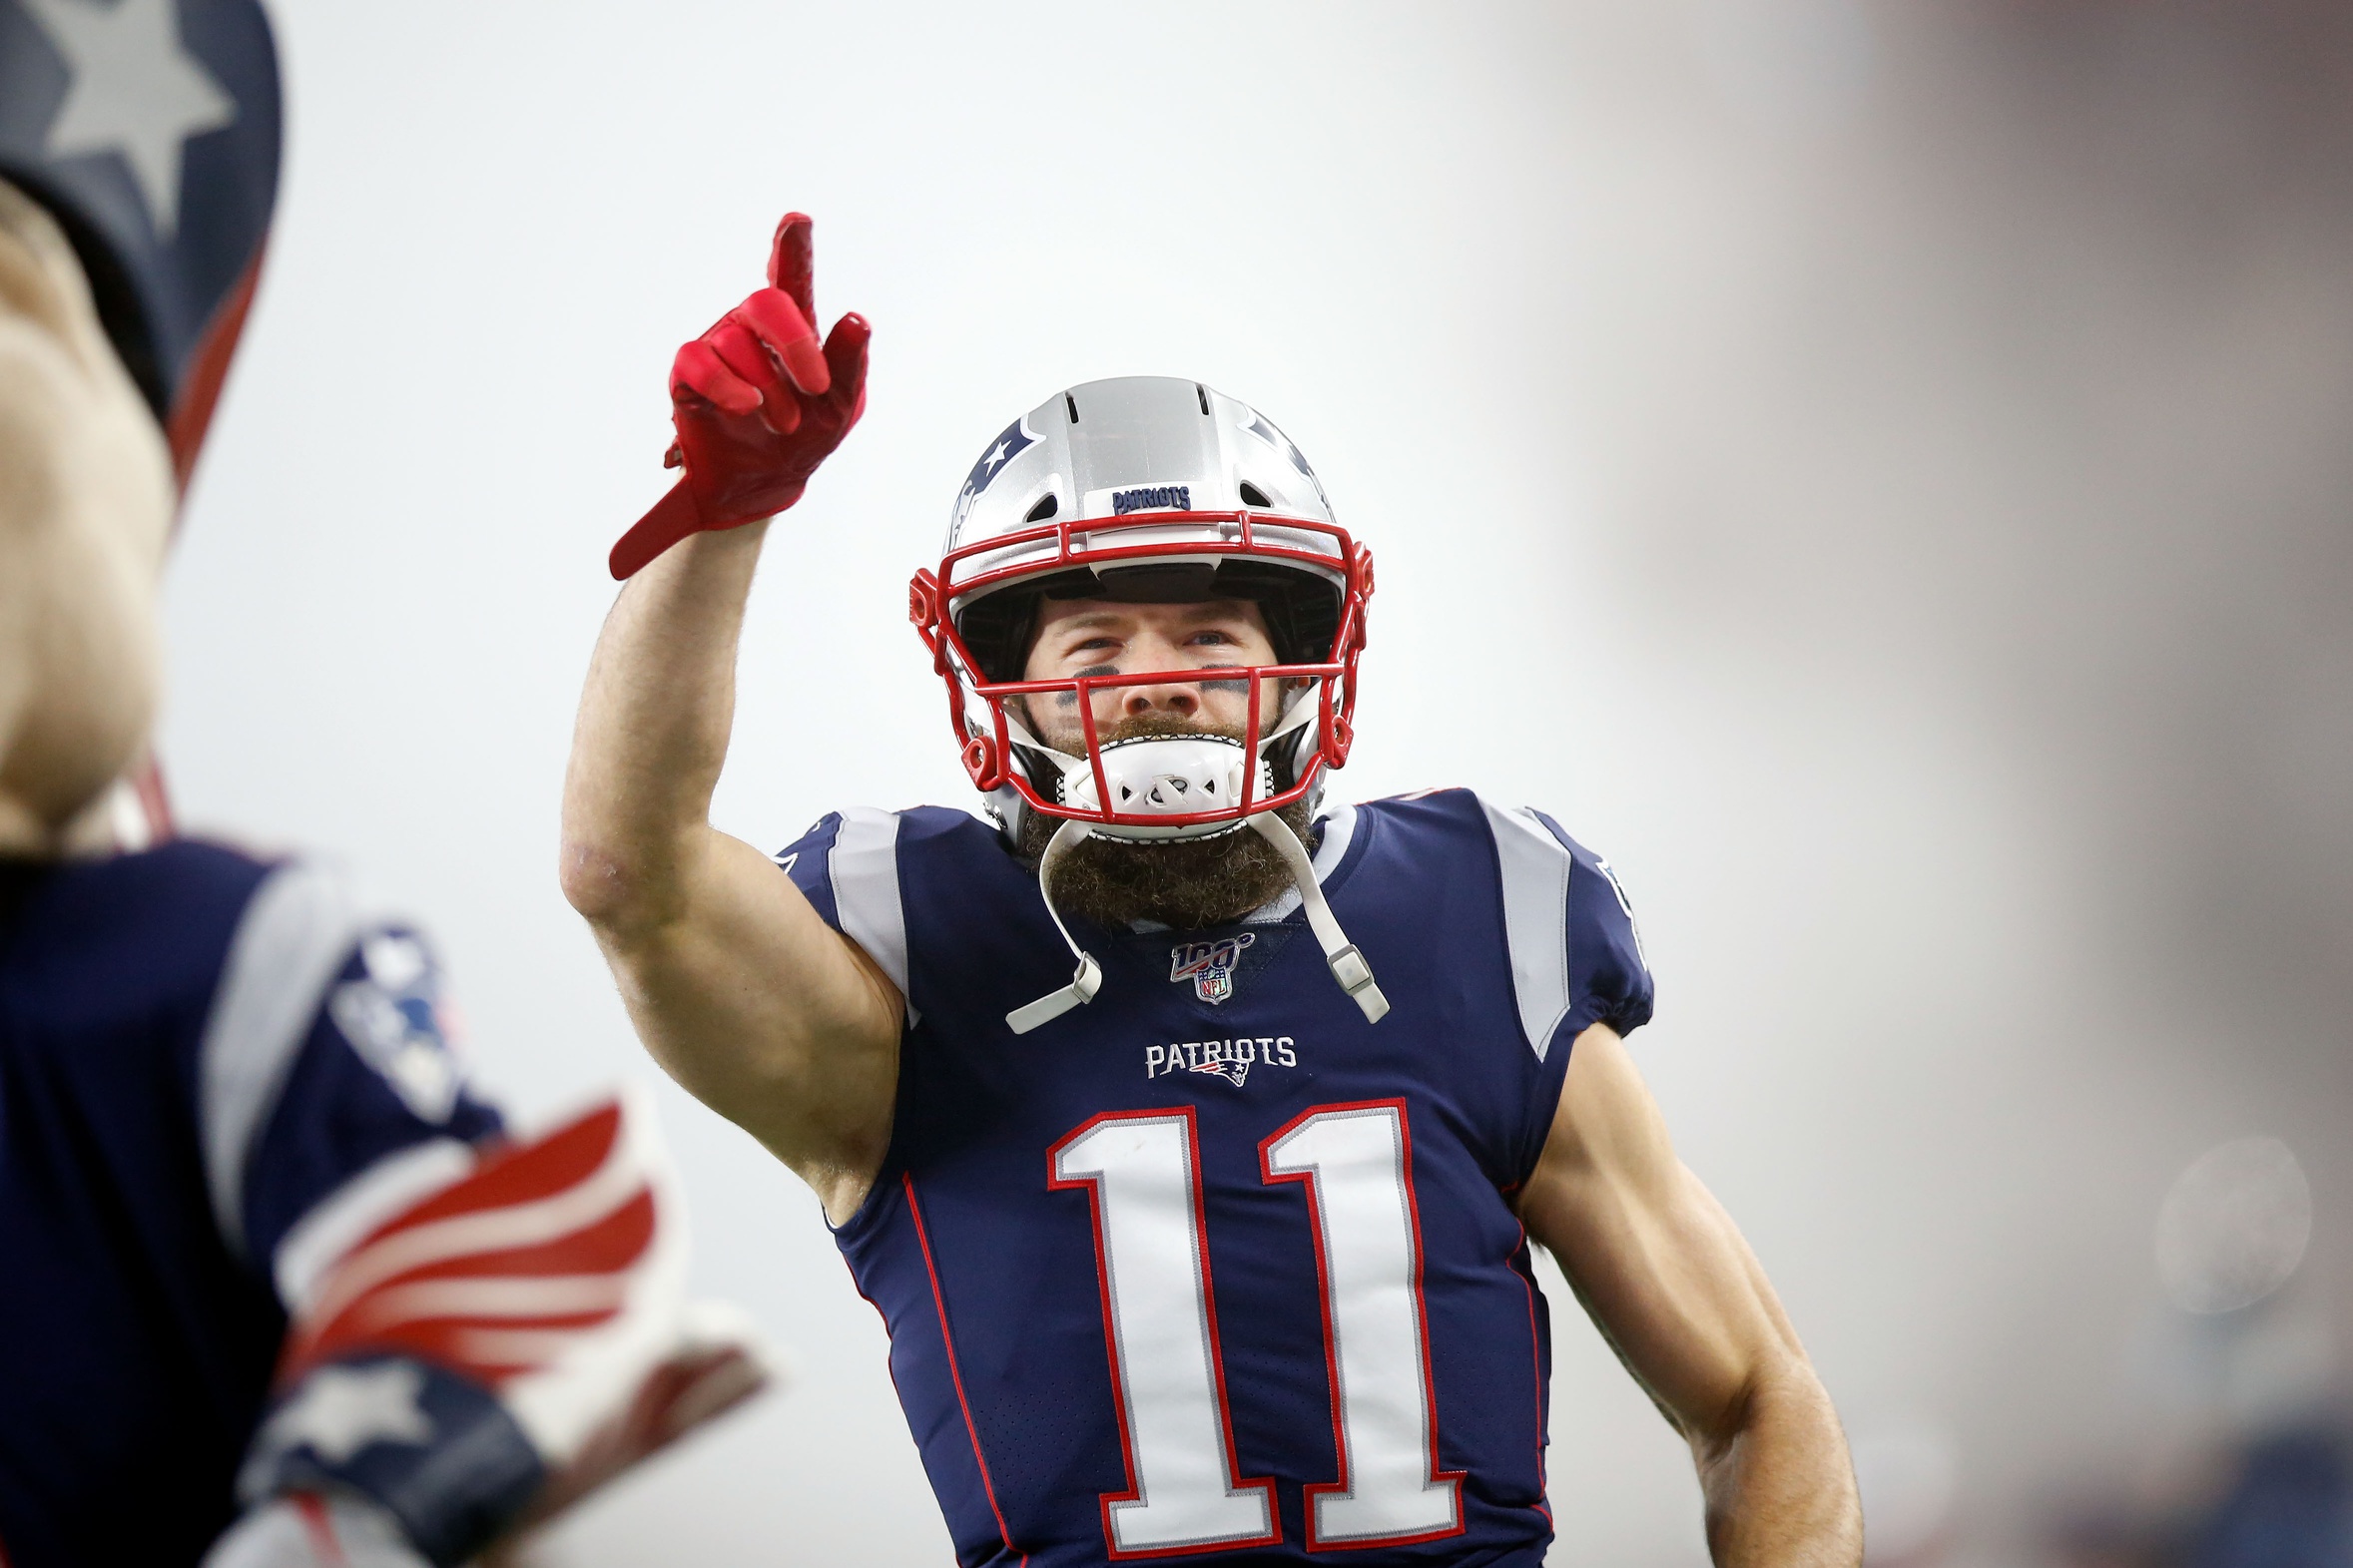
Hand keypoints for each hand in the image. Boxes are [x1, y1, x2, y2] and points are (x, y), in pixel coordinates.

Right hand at [609, 213, 868, 578]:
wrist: (766, 482)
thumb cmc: (807, 434)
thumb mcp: (841, 406)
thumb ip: (851, 365)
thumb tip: (858, 318)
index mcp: (793, 324)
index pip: (791, 274)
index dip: (792, 246)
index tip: (797, 220)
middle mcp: (751, 326)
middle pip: (766, 303)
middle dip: (797, 345)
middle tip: (817, 388)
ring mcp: (718, 346)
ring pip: (738, 343)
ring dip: (771, 390)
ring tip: (785, 422)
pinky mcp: (688, 374)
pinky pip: (699, 362)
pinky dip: (728, 385)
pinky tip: (746, 405)